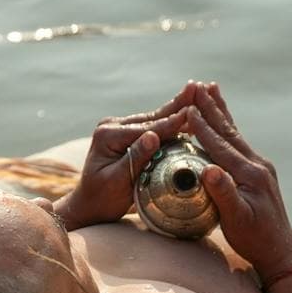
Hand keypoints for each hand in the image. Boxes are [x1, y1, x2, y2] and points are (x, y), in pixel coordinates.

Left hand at [58, 83, 204, 228]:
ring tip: (199, 92)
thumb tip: (153, 136)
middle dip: (178, 105)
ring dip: (178, 108)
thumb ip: (135, 158)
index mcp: (108, 135)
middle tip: (200, 88)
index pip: (147, 129)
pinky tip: (189, 111)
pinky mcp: (127, 133)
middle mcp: (112, 126)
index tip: (194, 112)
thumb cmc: (102, 199)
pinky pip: (153, 126)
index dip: (172, 122)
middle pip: (152, 117)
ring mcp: (119, 127)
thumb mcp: (117, 181)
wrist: (90, 204)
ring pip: (154, 118)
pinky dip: (171, 120)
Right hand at [185, 84, 291, 278]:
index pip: (219, 144)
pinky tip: (222, 122)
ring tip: (211, 89)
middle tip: (198, 84)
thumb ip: (223, 193)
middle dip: (211, 107)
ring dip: (220, 111)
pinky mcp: (257, 173)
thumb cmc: (254, 238)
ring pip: (234, 133)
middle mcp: (256, 165)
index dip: (202, 125)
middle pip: (228, 130)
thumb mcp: (236, 219)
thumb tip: (208, 169)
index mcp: (249, 173)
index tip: (187, 106)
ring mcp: (258, 167)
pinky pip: (237, 143)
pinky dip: (226, 128)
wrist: (279, 251)